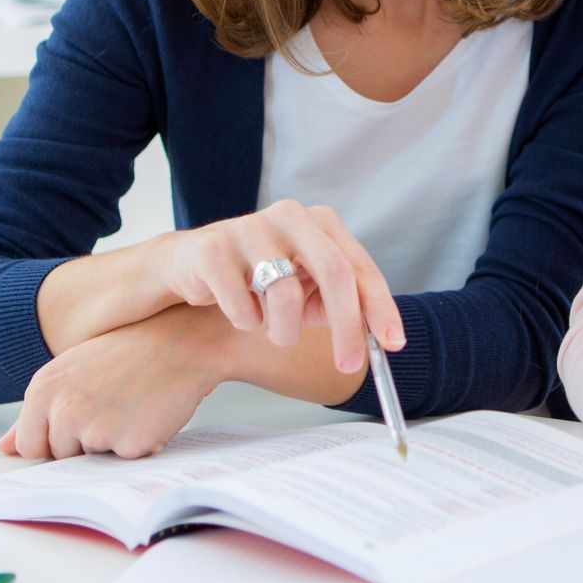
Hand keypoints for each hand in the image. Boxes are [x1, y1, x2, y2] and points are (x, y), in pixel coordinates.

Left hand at [0, 314, 227, 459]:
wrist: (182, 340)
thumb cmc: (128, 353)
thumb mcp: (73, 372)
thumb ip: (37, 412)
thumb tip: (5, 447)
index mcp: (43, 390)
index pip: (30, 445)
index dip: (55, 440)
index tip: (80, 421)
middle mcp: (63, 411)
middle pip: (60, 456)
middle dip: (85, 442)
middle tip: (113, 404)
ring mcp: (95, 429)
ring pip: (93, 459)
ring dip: (113, 442)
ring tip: (131, 404)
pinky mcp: (128, 444)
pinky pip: (126, 460)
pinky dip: (139, 444)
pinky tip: (149, 413)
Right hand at [158, 200, 403, 372]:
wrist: (190, 265)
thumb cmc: (258, 278)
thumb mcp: (305, 286)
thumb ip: (340, 302)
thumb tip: (380, 335)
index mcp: (319, 222)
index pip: (359, 266)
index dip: (380, 307)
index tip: (393, 344)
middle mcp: (289, 216)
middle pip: (334, 272)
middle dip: (346, 327)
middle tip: (348, 366)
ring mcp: (249, 228)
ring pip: (286, 295)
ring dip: (284, 331)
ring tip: (272, 330)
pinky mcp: (213, 249)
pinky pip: (244, 308)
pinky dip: (246, 323)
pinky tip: (238, 312)